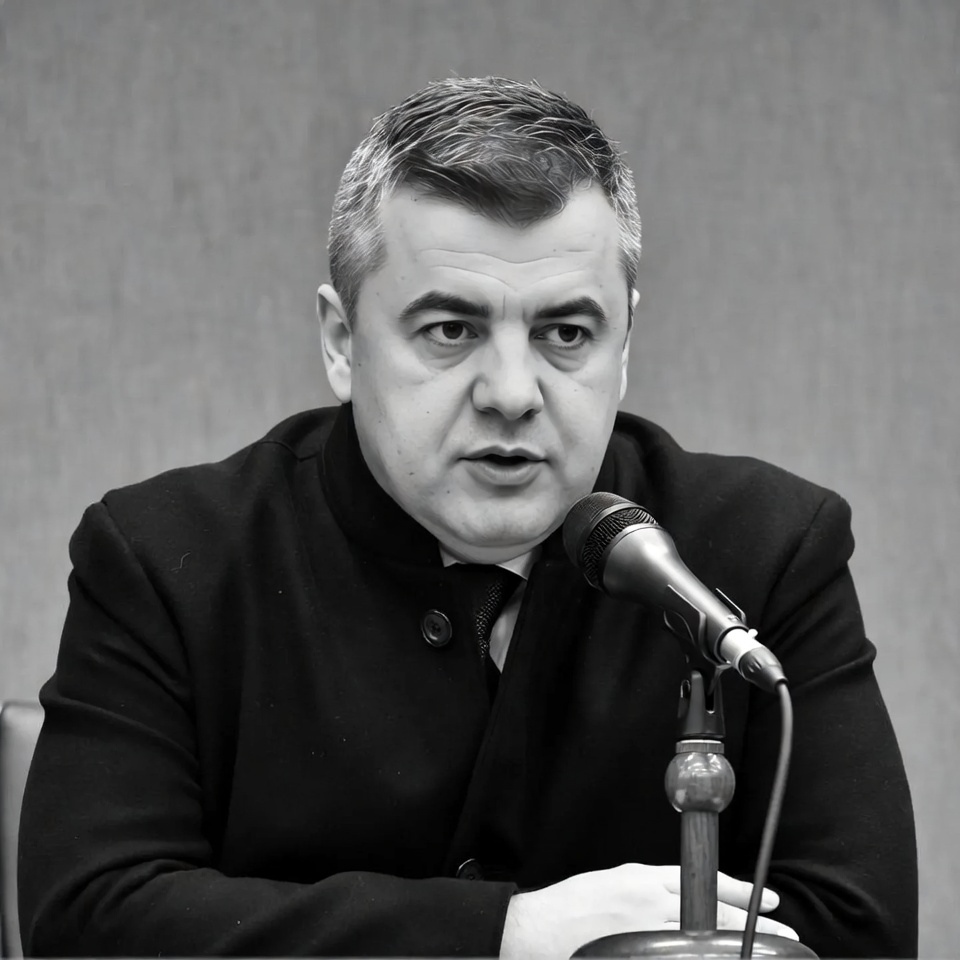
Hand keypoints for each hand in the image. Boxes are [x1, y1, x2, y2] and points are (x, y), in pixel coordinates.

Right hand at [499, 863, 798, 958]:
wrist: (540, 930)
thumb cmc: (576, 904)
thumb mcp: (618, 880)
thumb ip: (654, 887)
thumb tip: (692, 896)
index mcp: (645, 879)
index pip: (705, 882)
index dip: (741, 893)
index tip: (770, 900)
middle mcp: (650, 904)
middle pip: (714, 912)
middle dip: (752, 923)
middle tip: (783, 932)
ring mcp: (647, 934)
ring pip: (704, 937)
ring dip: (737, 943)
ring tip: (766, 951)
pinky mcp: (636, 953)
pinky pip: (681, 956)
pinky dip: (704, 956)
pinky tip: (722, 957)